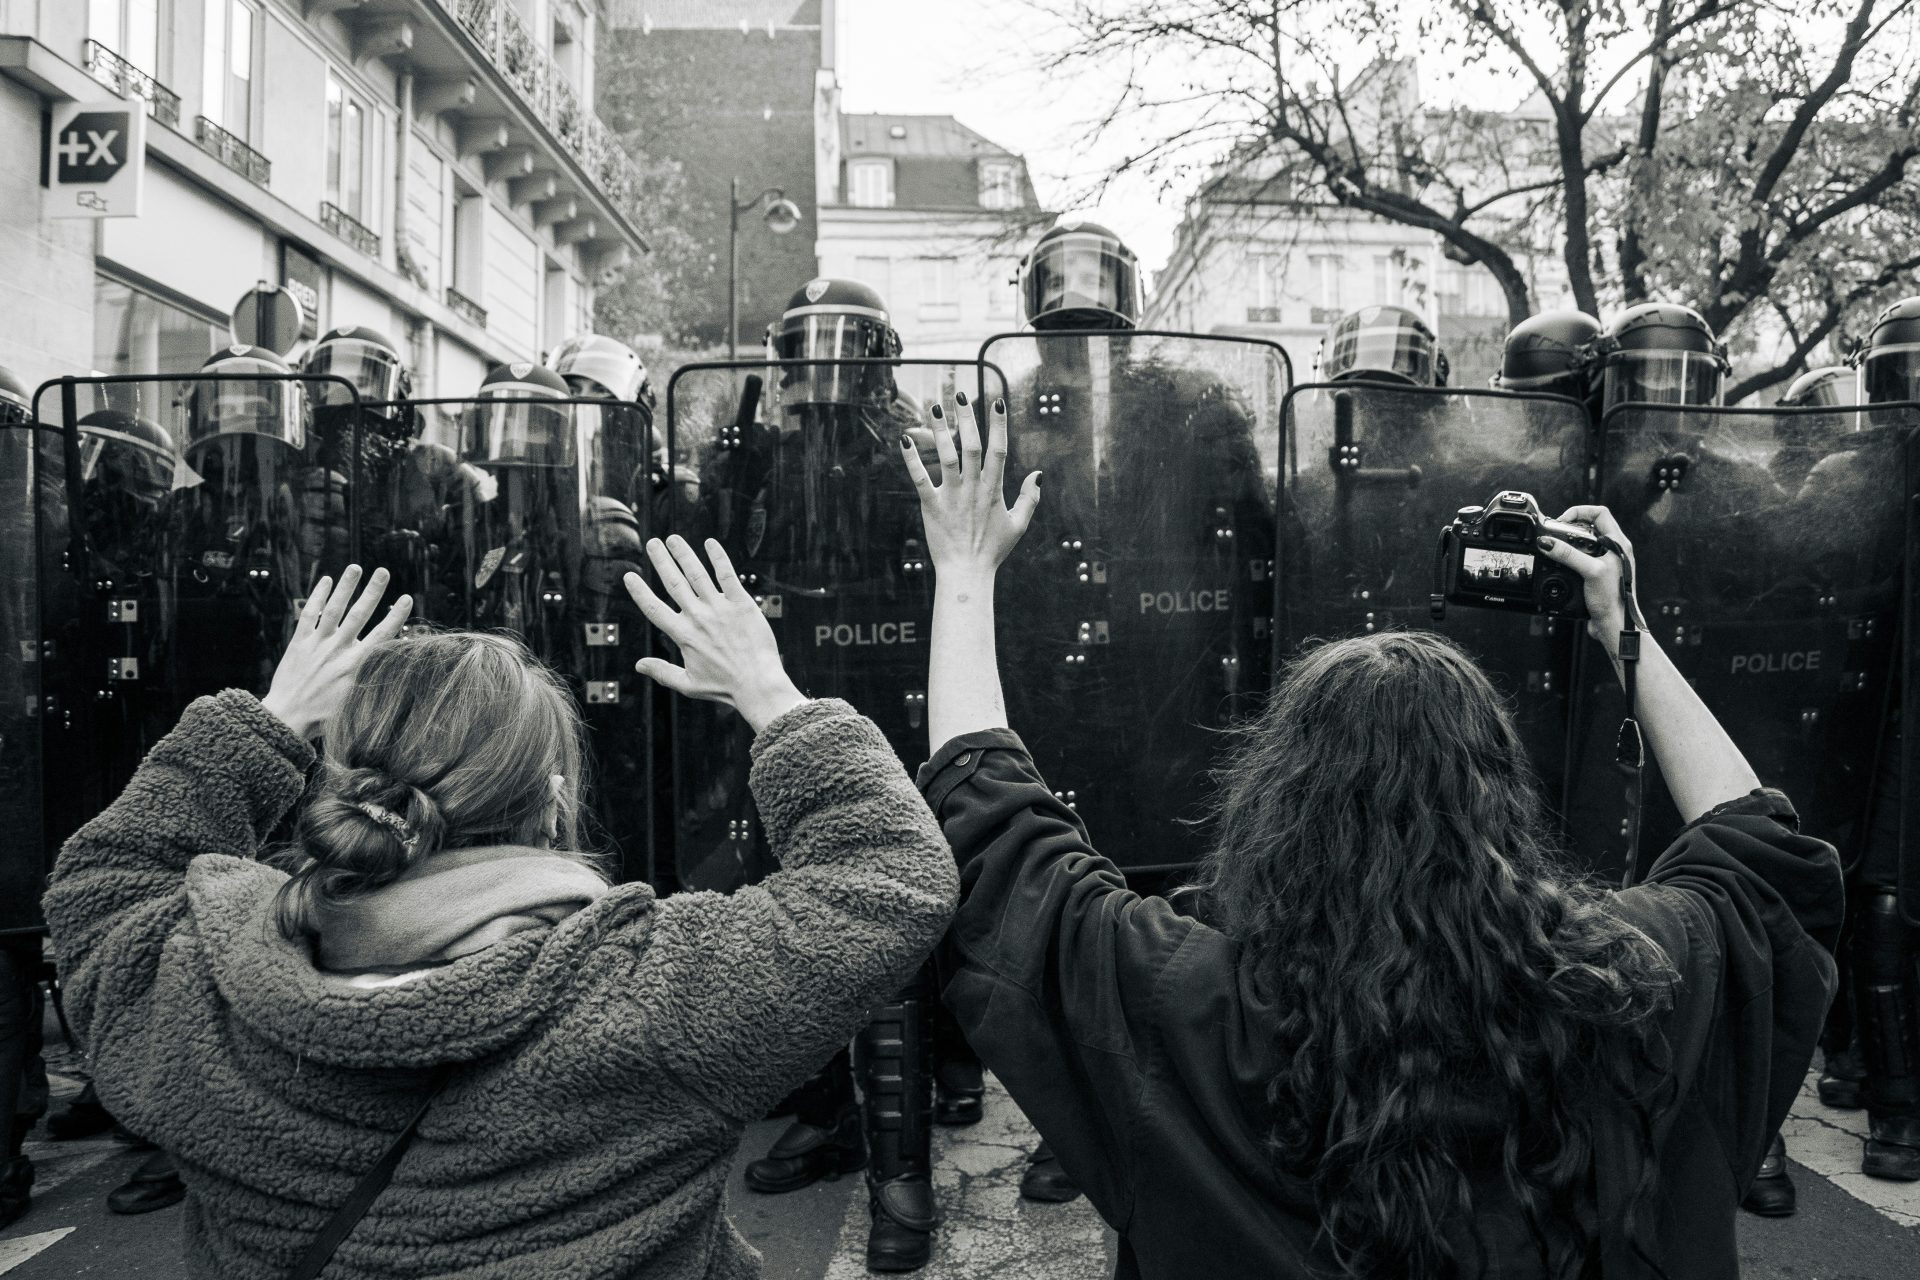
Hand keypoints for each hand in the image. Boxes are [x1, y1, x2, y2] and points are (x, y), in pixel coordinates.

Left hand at [261, 565, 411, 738]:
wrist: (287, 717)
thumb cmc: (324, 716)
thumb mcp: (355, 702)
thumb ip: (372, 680)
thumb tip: (396, 666)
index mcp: (355, 665)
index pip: (381, 635)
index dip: (396, 616)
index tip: (407, 599)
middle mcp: (338, 650)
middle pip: (359, 614)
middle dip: (373, 591)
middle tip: (383, 571)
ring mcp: (317, 644)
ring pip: (334, 609)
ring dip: (346, 586)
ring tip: (355, 567)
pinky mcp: (299, 643)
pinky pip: (309, 615)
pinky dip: (317, 596)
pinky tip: (326, 581)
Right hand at [624, 535, 805, 732]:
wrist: (758, 683)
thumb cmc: (724, 687)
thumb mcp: (688, 684)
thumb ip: (662, 672)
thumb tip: (639, 665)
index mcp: (683, 635)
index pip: (653, 608)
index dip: (639, 591)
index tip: (629, 576)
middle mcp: (698, 617)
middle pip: (673, 582)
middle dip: (661, 560)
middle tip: (652, 543)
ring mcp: (720, 608)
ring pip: (697, 574)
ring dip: (684, 554)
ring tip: (674, 539)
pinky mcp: (742, 603)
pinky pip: (727, 575)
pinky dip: (718, 558)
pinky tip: (710, 543)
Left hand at [900, 391, 1040, 581]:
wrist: (967, 573)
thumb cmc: (993, 550)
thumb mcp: (1018, 524)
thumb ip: (1030, 498)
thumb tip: (1039, 474)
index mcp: (994, 489)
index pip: (999, 449)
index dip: (998, 424)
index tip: (996, 401)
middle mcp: (973, 487)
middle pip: (972, 445)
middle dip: (966, 417)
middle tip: (960, 395)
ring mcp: (952, 495)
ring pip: (946, 455)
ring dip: (940, 430)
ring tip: (934, 407)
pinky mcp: (931, 505)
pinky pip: (920, 478)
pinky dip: (911, 459)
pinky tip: (903, 439)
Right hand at [1538, 505, 1641, 659]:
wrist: (1615, 625)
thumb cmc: (1613, 599)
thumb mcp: (1589, 571)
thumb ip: (1568, 554)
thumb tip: (1547, 542)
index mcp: (1618, 543)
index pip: (1600, 513)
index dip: (1579, 512)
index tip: (1561, 522)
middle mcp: (1613, 550)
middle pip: (1589, 527)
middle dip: (1569, 528)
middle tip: (1555, 535)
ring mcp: (1605, 562)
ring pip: (1583, 543)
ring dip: (1568, 544)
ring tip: (1556, 549)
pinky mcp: (1595, 575)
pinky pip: (1579, 559)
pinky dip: (1568, 559)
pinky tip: (1560, 566)